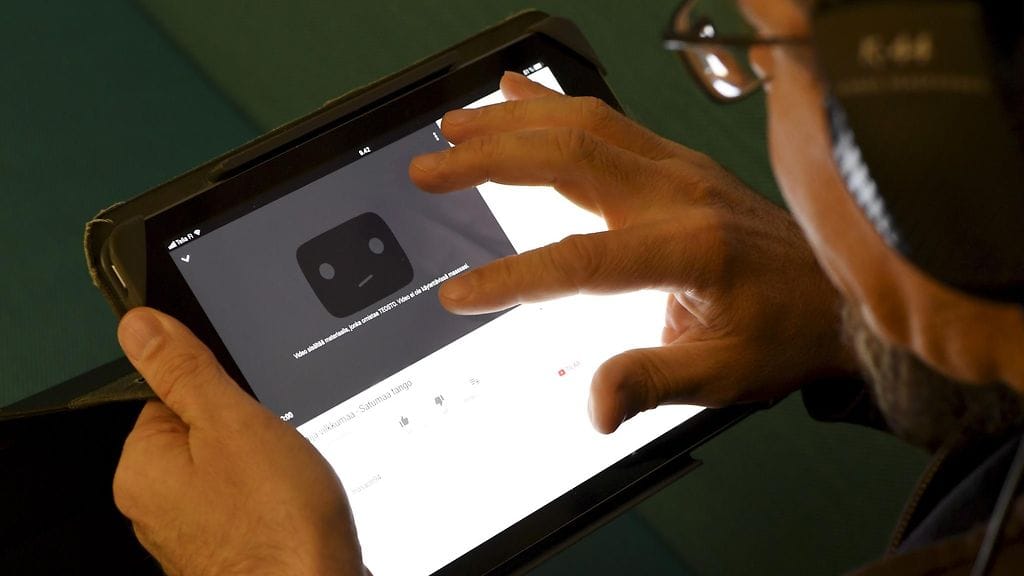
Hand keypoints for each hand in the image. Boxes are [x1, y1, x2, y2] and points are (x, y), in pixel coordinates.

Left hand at [113, 308, 366, 575]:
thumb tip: (141, 326)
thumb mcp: (232, 422)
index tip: (249, 408)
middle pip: (203, 432)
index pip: (171, 395)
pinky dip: (273, 499)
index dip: (221, 392)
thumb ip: (184, 370)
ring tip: (288, 482)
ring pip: (232, 469)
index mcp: (142, 467)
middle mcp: (154, 505)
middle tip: (275, 449)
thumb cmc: (276, 523)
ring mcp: (192, 532)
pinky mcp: (228, 548)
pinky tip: (293, 506)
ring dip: (265, 467)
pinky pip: (248, 503)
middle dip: (247, 432)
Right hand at [411, 72, 853, 432]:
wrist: (839, 295)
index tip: (460, 292)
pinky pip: (608, 118)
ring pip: (584, 125)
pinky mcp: (677, 162)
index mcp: (691, 250)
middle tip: (430, 168)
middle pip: (569, 160)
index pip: (580, 261)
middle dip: (489, 160)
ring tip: (456, 125)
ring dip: (513, 121)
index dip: (513, 278)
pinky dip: (556, 102)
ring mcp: (679, 169)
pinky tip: (518, 93)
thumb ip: (651, 383)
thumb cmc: (786, 332)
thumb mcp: (723, 376)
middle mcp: (681, 195)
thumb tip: (594, 408)